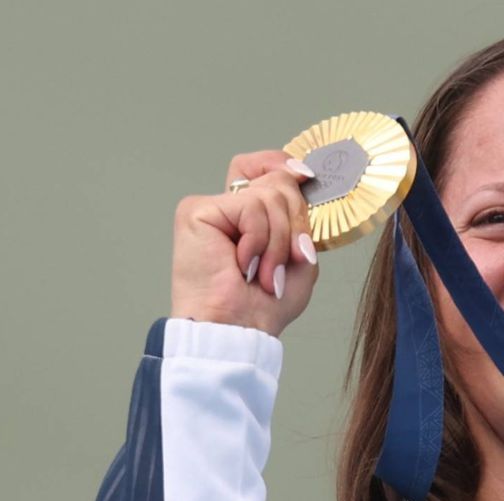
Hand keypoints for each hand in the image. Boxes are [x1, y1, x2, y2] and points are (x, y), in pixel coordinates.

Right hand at [169, 151, 320, 337]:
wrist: (238, 329)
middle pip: (277, 181)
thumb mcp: (299, 256)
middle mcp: (229, 208)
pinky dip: (259, 239)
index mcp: (251, 217)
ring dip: (279, 242)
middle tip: (288, 260)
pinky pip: (250, 206)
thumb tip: (298, 175)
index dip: (287, 168)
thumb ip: (299, 216)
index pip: (267, 167)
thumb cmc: (265, 305)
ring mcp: (211, 207)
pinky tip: (243, 263)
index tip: (306, 178)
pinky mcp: (197, 210)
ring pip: (270, 195)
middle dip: (295, 223)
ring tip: (264, 272)